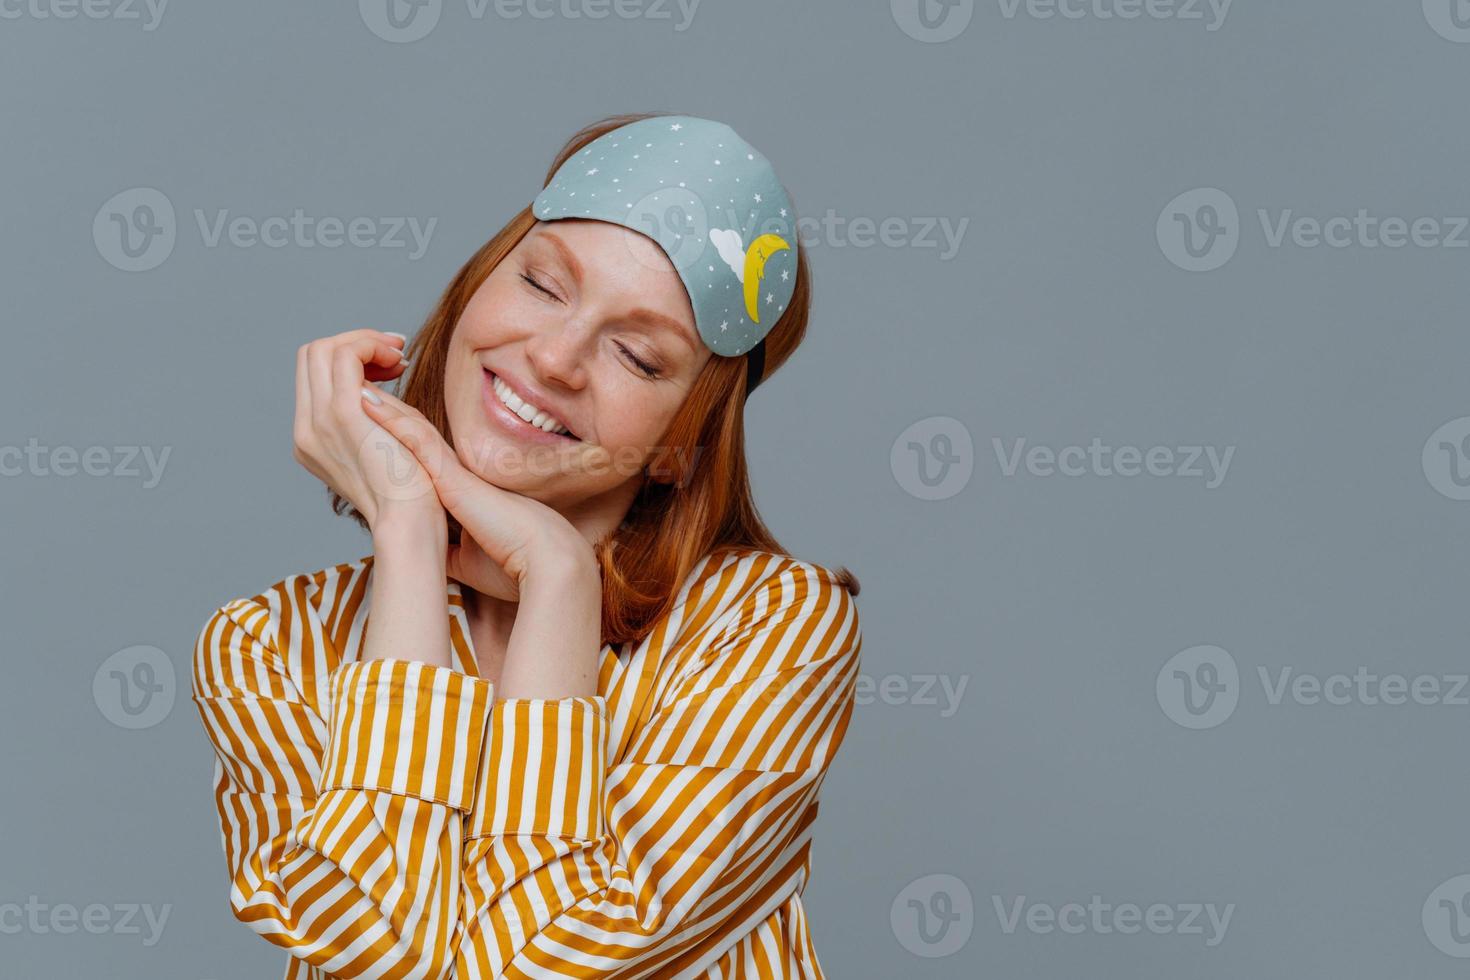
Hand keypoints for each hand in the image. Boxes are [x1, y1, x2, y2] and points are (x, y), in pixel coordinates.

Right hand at [291, 329, 440, 531]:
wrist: (411, 522)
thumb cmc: (412, 489)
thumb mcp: (385, 441)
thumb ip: (371, 410)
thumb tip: (372, 377)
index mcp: (312, 437)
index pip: (312, 373)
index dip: (349, 355)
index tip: (388, 364)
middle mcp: (306, 429)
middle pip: (310, 354)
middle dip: (355, 341)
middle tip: (395, 353)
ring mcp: (320, 422)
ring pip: (322, 349)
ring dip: (364, 340)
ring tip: (398, 357)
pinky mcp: (344, 415)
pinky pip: (345, 356)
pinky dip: (371, 346)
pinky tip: (398, 362)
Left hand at [359, 385, 596, 601]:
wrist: (543, 559)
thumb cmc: (512, 561)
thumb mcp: (467, 558)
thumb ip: (447, 549)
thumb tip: (431, 556)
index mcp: (455, 488)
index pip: (418, 453)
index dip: (394, 432)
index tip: (369, 423)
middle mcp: (452, 471)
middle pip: (411, 429)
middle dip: (382, 408)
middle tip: (355, 385)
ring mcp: (452, 469)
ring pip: (410, 424)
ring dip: (380, 401)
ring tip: (352, 376)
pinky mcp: (452, 474)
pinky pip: (416, 438)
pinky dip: (389, 417)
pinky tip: (364, 398)